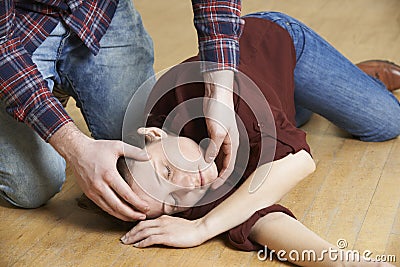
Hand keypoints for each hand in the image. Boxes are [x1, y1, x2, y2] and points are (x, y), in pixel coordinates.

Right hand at [49, 123, 149, 220]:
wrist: (76, 151)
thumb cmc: (98, 148)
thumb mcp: (117, 146)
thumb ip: (134, 152)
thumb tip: (149, 157)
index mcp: (109, 174)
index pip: (126, 194)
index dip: (137, 203)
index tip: (147, 207)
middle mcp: (100, 186)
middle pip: (118, 206)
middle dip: (132, 214)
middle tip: (143, 217)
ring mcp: (93, 191)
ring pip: (109, 209)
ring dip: (123, 216)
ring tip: (134, 217)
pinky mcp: (89, 194)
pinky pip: (102, 206)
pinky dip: (113, 212)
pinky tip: (121, 213)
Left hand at [120, 215, 206, 247]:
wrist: (199, 229)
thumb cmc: (189, 228)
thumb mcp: (174, 223)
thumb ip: (165, 224)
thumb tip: (156, 228)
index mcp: (163, 218)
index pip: (144, 222)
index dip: (134, 228)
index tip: (128, 233)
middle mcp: (161, 222)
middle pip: (141, 226)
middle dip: (130, 233)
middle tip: (123, 239)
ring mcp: (164, 229)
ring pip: (144, 232)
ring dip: (133, 237)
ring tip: (127, 242)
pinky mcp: (167, 236)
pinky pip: (151, 239)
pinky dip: (142, 242)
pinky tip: (137, 246)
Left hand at [203, 70, 238, 188]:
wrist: (217, 93)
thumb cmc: (220, 110)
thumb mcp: (217, 131)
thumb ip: (214, 147)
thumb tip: (208, 162)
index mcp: (233, 144)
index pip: (229, 167)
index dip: (222, 179)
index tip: (213, 188)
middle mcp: (230, 143)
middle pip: (225, 164)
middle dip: (218, 176)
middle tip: (207, 185)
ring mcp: (223, 137)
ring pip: (219, 157)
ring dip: (213, 167)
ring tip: (204, 176)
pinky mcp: (216, 132)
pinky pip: (213, 149)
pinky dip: (208, 157)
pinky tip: (201, 161)